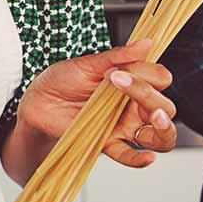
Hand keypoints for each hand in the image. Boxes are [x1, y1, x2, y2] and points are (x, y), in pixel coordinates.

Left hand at [17, 40, 176, 167]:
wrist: (38, 101)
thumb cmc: (62, 80)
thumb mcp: (86, 64)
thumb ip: (116, 57)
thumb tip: (146, 43)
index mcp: (134, 82)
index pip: (160, 79)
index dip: (148, 74)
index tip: (117, 70)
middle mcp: (134, 106)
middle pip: (165, 106)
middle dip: (149, 95)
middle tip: (119, 83)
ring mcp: (124, 126)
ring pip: (160, 135)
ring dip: (164, 128)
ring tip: (154, 117)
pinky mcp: (108, 142)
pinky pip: (129, 154)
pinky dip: (139, 159)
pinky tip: (147, 157)